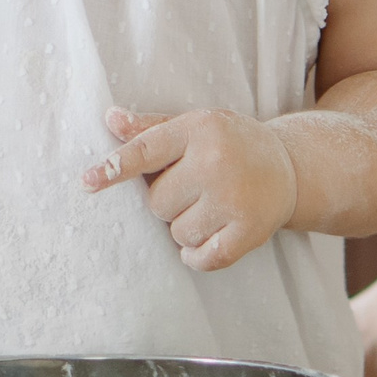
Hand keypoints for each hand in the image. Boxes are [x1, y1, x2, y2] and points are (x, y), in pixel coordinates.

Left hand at [82, 107, 297, 271]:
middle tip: (195, 188)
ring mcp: (234, 198)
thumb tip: (110, 119)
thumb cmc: (231, 143)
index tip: (86, 182)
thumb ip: (151, 127)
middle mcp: (216, 161)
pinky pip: (202, 258)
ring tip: (210, 207)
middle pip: (157, 203)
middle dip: (169, 201)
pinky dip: (198, 255)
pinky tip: (209, 238)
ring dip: (186, 227)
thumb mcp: (196, 125)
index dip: (114, 168)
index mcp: (199, 129)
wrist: (290, 166)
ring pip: (177, 233)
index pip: (146, 151)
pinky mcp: (249, 231)